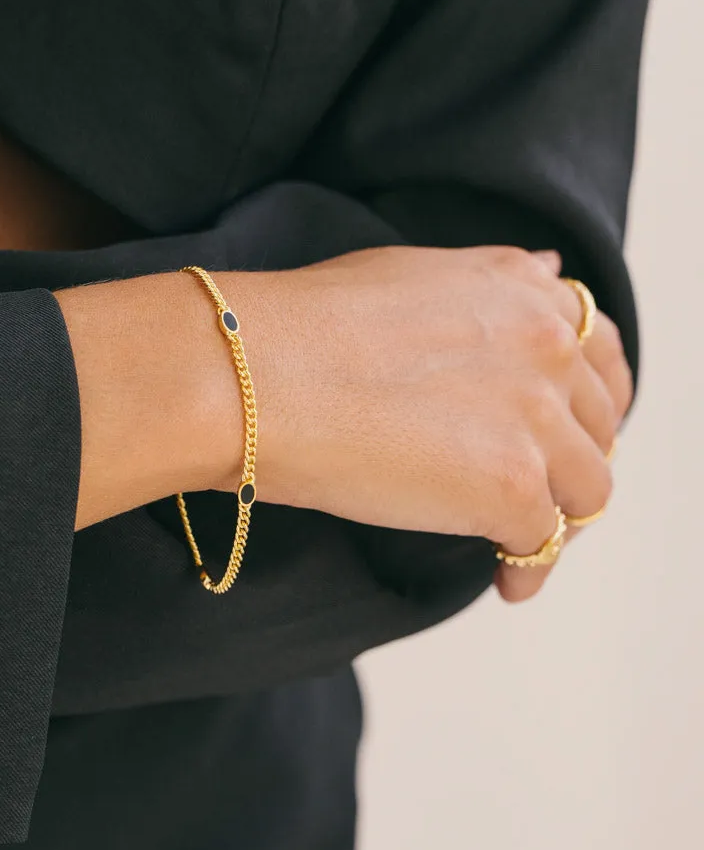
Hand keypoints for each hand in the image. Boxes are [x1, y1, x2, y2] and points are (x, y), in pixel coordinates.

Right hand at [220, 245, 632, 597]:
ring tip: (519, 543)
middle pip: (601, 421)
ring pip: (589, 486)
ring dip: (562, 517)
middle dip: (575, 459)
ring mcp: (534, 414)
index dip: (588, 398)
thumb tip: (542, 268)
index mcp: (519, 288)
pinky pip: (545, 543)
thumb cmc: (302, 326)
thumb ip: (489, 284)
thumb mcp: (412, 272)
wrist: (249, 372)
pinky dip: (529, 569)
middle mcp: (544, 343)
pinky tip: (505, 581)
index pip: (597, 348)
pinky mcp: (511, 483)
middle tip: (541, 493)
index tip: (566, 430)